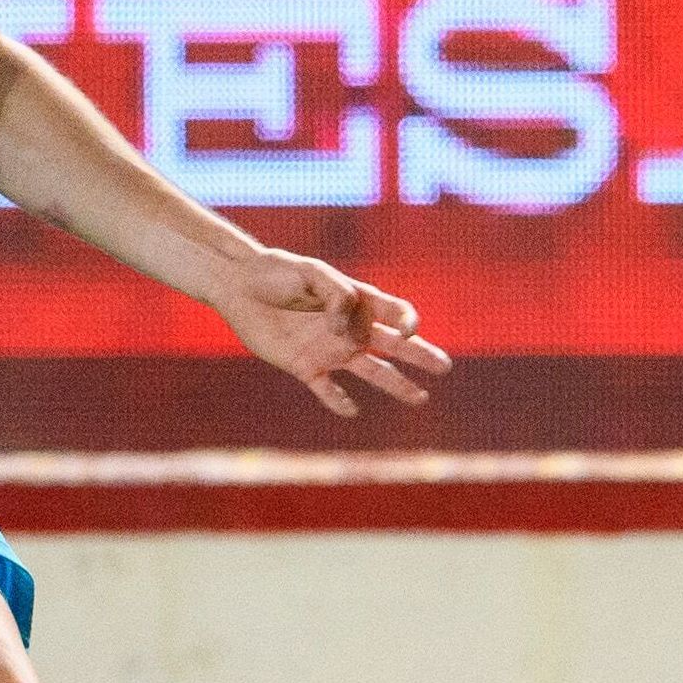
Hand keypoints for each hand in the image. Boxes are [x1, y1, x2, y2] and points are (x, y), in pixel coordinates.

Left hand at [209, 246, 451, 417]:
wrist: (237, 286)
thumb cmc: (275, 272)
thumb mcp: (310, 271)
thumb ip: (337, 294)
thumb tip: (348, 331)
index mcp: (355, 300)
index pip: (394, 312)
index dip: (408, 320)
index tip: (406, 328)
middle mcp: (348, 328)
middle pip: (394, 345)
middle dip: (420, 355)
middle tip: (445, 367)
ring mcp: (329, 349)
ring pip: (372, 371)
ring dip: (397, 384)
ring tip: (421, 398)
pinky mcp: (304, 366)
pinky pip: (327, 390)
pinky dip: (339, 401)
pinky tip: (352, 411)